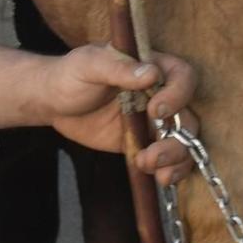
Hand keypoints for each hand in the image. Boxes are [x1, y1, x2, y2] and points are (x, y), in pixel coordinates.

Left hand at [38, 45, 197, 183]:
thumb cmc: (70, 75)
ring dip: (175, 158)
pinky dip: (171, 170)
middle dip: (178, 138)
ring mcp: (154, 121)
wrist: (53, 103)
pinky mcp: (145, 143)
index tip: (155, 110)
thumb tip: (151, 74)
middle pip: (189, 116)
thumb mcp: (89, 65)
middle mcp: (159, 94)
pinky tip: (158, 177)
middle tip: (152, 151)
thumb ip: (117, 67)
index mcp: (151, 67)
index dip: (178, 95)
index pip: (183, 77)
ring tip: (148, 165)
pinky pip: (169, 159)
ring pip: (184, 141)